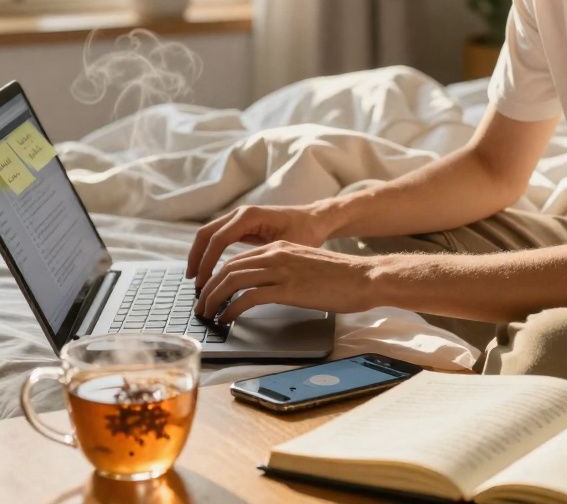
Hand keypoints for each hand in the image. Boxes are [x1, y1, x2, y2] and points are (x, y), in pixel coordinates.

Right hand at [186, 204, 333, 286]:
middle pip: (206, 234)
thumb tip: (244, 280)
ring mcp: (239, 218)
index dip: (206, 261)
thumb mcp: (287, 247)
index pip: (218, 239)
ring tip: (196, 278)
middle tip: (193, 282)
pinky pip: (218, 238)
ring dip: (200, 255)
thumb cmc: (306, 232)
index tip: (202, 281)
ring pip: (209, 234)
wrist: (316, 219)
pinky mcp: (241, 226)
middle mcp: (240, 213)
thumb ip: (265, 259)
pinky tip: (209, 270)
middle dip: (196, 258)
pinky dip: (209, 253)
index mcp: (249, 216)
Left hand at [194, 241, 380, 322]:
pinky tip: (228, 318)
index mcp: (279, 248)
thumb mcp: (305, 266)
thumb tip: (268, 288)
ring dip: (215, 299)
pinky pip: (248, 297)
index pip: (236, 260)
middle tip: (201, 306)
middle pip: (228, 269)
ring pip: (232, 281)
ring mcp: (281, 271)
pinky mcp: (287, 289)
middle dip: (209, 289)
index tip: (210, 292)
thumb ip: (284, 271)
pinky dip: (232, 308)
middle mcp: (275, 255)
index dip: (217, 277)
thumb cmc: (341, 277)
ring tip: (208, 314)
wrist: (365, 277)